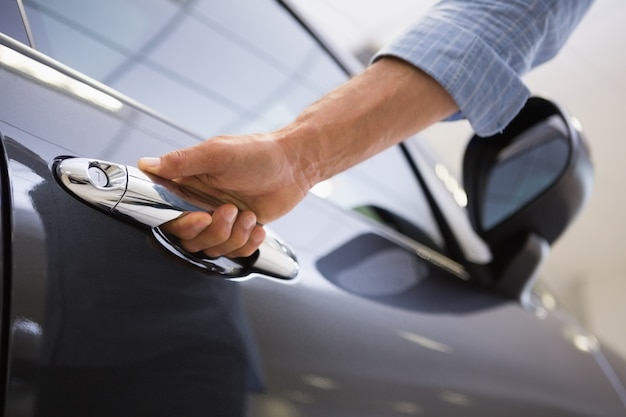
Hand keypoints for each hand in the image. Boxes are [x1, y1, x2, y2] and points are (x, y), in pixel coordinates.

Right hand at [138, 132, 309, 257]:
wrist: (294, 165)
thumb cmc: (258, 153)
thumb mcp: (218, 152)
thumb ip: (182, 161)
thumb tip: (148, 164)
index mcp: (189, 185)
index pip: (168, 215)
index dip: (181, 224)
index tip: (201, 217)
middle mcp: (200, 204)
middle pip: (190, 238)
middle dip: (213, 230)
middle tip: (230, 210)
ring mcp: (221, 219)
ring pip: (213, 248)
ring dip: (234, 235)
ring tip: (248, 214)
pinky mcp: (240, 230)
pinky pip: (235, 252)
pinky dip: (248, 243)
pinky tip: (257, 225)